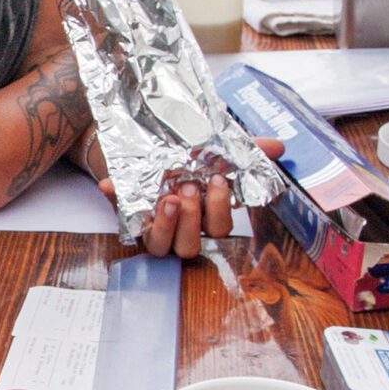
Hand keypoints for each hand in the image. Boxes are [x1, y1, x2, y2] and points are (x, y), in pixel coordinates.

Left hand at [84, 135, 284, 260]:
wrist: (149, 142)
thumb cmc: (189, 155)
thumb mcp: (218, 149)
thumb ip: (248, 150)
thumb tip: (278, 147)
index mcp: (206, 216)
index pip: (219, 230)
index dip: (218, 210)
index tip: (217, 180)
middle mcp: (181, 229)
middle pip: (190, 246)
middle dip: (191, 220)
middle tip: (188, 189)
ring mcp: (154, 227)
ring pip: (160, 247)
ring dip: (164, 225)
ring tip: (166, 199)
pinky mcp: (128, 216)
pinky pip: (121, 218)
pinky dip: (115, 200)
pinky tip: (110, 185)